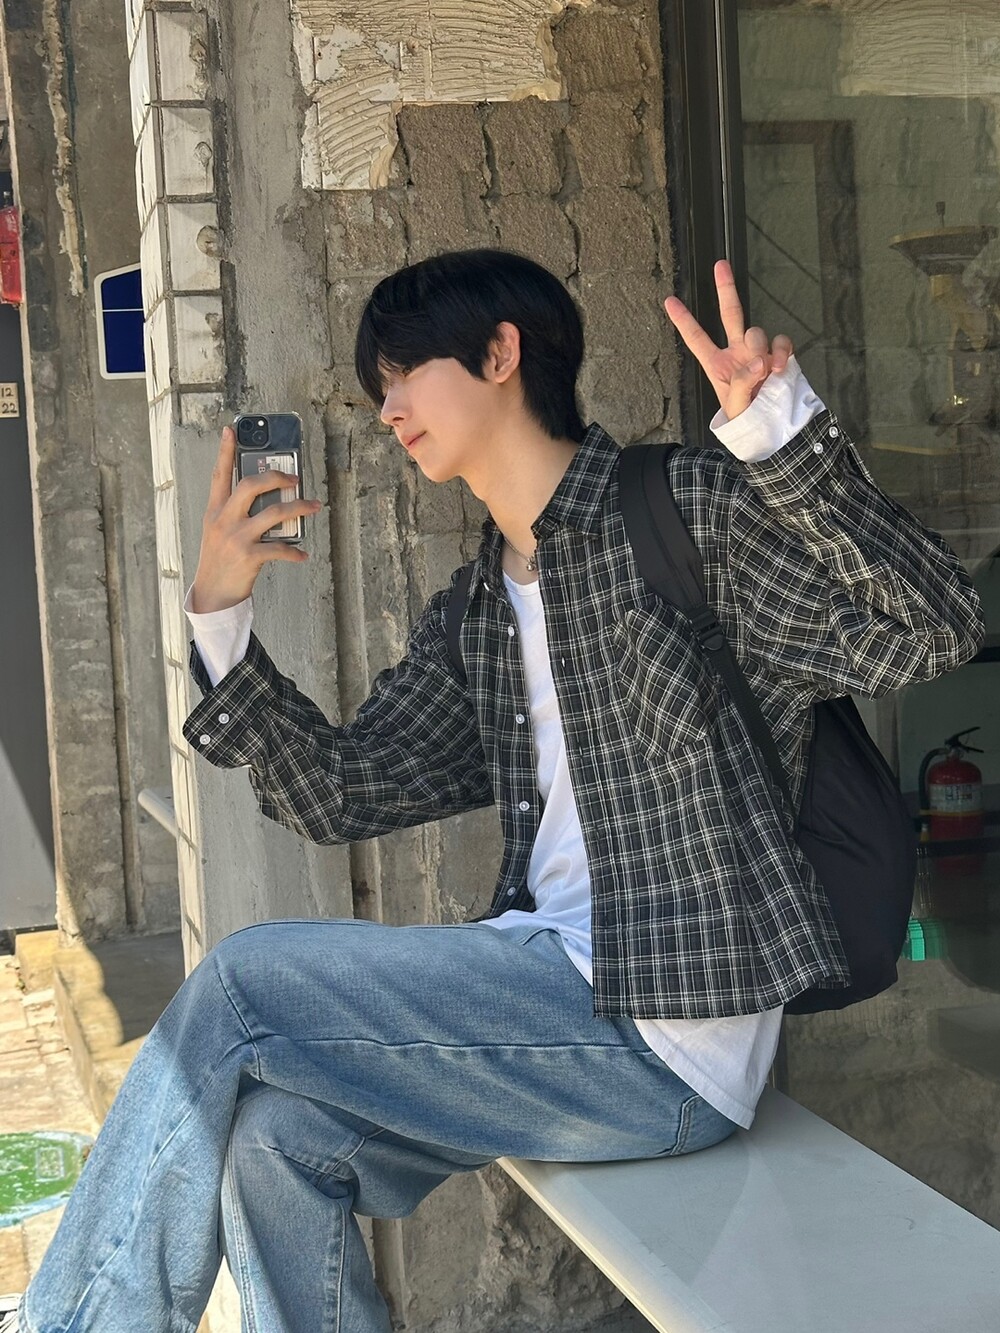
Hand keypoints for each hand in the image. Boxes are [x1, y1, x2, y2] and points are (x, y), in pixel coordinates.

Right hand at [190, 426, 322, 613]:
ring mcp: (236, 538)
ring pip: (274, 513)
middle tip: (295, 479)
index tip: (231, 430)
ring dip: (299, 508)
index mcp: (215, 511)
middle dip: (277, 477)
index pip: (219, 475)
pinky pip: (280, 548)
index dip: (225, 451)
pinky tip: (302, 554)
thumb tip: (269, 498)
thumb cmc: (220, 560)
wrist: (213, 595)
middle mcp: (224, 520)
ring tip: (314, 507)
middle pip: (251, 485)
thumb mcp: (218, 531)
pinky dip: (294, 551)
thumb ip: (236, 512)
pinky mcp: (249, 557)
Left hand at [664, 260, 793, 419]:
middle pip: (731, 314)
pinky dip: (781, 351)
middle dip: (726, 289)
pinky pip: (780, 341)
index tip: (669, 300)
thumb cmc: (747, 419)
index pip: (697, 339)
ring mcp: (758, 352)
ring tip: (764, 373)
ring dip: (759, 347)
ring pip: (756, 331)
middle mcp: (737, 353)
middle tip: (720, 264)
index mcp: (717, 365)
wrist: (774, 429)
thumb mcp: (735, 406)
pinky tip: (779, 368)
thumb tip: (758, 361)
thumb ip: (741, 383)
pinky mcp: (778, 355)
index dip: (684, 320)